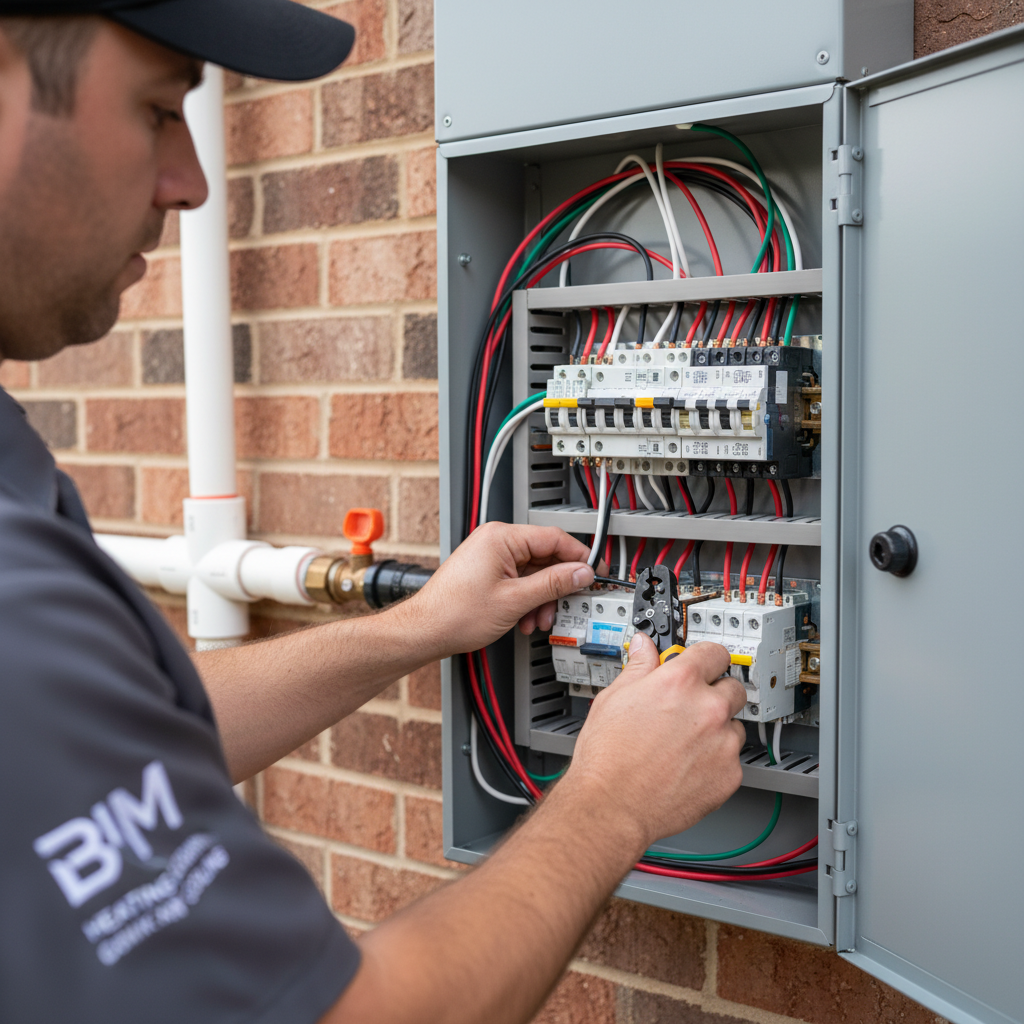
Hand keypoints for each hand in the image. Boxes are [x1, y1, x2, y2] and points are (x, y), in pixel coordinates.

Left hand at [401, 523, 594, 655]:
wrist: (426, 630)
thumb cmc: (454, 613)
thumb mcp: (515, 600)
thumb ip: (553, 584)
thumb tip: (581, 573)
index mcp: (501, 537)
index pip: (554, 538)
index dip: (578, 557)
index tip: (593, 572)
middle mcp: (495, 541)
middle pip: (545, 556)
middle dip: (556, 586)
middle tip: (566, 603)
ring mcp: (491, 556)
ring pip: (534, 572)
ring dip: (541, 598)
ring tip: (538, 619)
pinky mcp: (487, 571)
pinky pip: (519, 580)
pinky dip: (527, 600)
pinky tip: (525, 618)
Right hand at [560, 635, 746, 853]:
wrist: (612, 805)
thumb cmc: (607, 757)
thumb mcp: (614, 697)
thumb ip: (637, 667)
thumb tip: (644, 648)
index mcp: (680, 682)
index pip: (714, 652)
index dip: (706, 658)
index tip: (703, 664)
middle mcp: (708, 709)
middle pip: (733, 687)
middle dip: (716, 692)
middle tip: (692, 706)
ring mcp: (723, 743)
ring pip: (735, 725)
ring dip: (718, 729)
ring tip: (686, 743)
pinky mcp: (729, 775)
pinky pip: (732, 759)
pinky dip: (716, 761)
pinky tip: (688, 766)